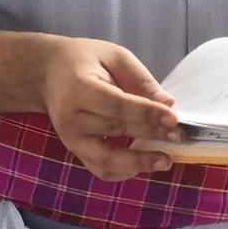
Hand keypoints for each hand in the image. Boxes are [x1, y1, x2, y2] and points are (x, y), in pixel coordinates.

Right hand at [38, 35, 181, 181]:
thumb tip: (168, 105)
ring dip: (139, 162)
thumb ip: (141, 80)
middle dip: (153, 135)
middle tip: (181, 136)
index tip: (174, 119)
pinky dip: (123, 172)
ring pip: (108, 158)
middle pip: (117, 130)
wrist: (46, 74)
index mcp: (80, 88)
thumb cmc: (83, 60)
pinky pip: (100, 169)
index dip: (148, 114)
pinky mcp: (75, 151)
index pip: (118, 105)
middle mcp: (71, 118)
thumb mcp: (114, 56)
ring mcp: (70, 139)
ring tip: (165, 160)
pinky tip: (143, 165)